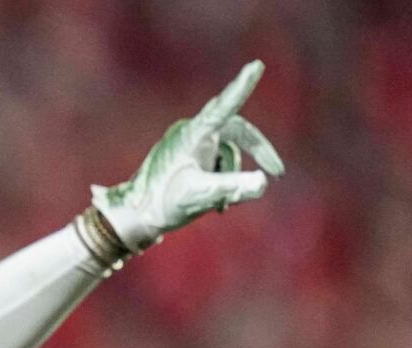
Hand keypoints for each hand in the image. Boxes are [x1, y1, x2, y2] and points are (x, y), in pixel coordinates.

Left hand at [92, 60, 283, 254]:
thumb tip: (263, 181)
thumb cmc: (163, 204)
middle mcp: (191, 133)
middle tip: (276, 171)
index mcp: (192, 135)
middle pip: (237, 131)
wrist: (134, 217)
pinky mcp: (188, 155)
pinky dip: (223, 180)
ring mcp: (189, 143)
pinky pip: (217, 161)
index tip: (256, 66)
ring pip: (227, 151)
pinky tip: (218, 206)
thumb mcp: (201, 197)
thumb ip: (233, 187)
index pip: (223, 107)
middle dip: (257, 151)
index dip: (241, 87)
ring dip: (232, 176)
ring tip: (223, 205)